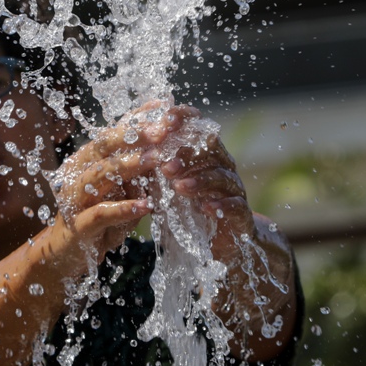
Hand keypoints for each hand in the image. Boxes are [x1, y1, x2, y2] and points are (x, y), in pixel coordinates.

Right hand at [49, 100, 196, 259]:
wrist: (69, 253)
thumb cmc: (100, 218)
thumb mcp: (123, 191)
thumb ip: (140, 172)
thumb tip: (168, 149)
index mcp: (88, 159)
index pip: (113, 131)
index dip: (137, 118)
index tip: (164, 107)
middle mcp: (77, 171)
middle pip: (104, 144)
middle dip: (135, 135)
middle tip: (163, 131)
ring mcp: (74, 197)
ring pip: (101, 173)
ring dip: (130, 165)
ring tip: (157, 161)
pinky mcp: (78, 224)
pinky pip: (101, 212)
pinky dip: (124, 208)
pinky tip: (145, 206)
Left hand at [158, 107, 296, 359]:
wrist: (217, 244)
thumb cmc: (187, 211)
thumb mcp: (165, 188)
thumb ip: (152, 169)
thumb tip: (124, 149)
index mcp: (204, 154)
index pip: (196, 128)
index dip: (183, 121)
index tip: (164, 121)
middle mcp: (223, 166)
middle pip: (211, 149)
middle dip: (187, 154)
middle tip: (164, 164)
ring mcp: (235, 189)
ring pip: (221, 176)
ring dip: (199, 180)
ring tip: (179, 187)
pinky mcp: (242, 214)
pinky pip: (235, 205)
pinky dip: (220, 204)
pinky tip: (205, 207)